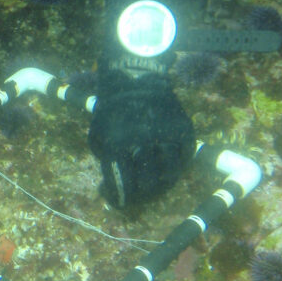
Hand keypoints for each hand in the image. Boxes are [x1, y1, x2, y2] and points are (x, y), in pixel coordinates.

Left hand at [87, 71, 194, 209]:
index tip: (118, 201)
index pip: (121, 184)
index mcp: (117, 144)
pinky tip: (166, 168)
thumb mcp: (98, 134)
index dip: (118, 198)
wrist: (136, 79)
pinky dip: (176, 168)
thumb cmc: (111, 109)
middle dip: (140, 195)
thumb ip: (105, 160)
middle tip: (137, 194)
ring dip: (160, 185)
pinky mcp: (183, 131)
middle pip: (148, 185)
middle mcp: (144, 142)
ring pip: (169, 176)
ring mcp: (167, 136)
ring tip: (153, 184)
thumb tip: (111, 186)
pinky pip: (184, 159)